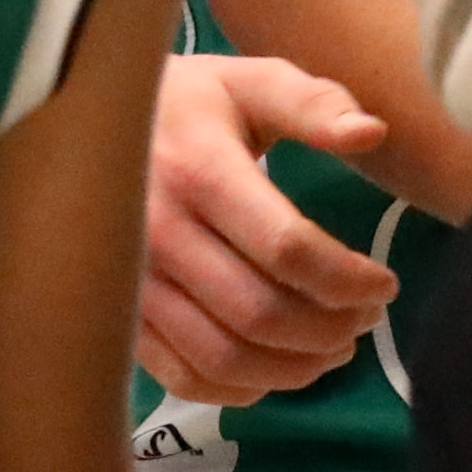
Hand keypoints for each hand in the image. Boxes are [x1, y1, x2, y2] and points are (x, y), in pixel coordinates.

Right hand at [135, 55, 395, 403]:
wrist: (86, 126)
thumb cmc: (187, 104)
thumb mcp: (248, 82)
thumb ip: (313, 103)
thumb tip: (373, 132)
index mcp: (198, 170)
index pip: (287, 247)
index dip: (348, 279)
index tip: (385, 284)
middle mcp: (157, 233)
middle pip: (259, 312)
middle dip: (330, 328)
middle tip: (365, 319)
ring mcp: (132, 283)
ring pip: (223, 357)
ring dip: (294, 368)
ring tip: (334, 348)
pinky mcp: (121, 316)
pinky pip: (182, 376)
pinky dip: (239, 389)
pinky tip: (276, 368)